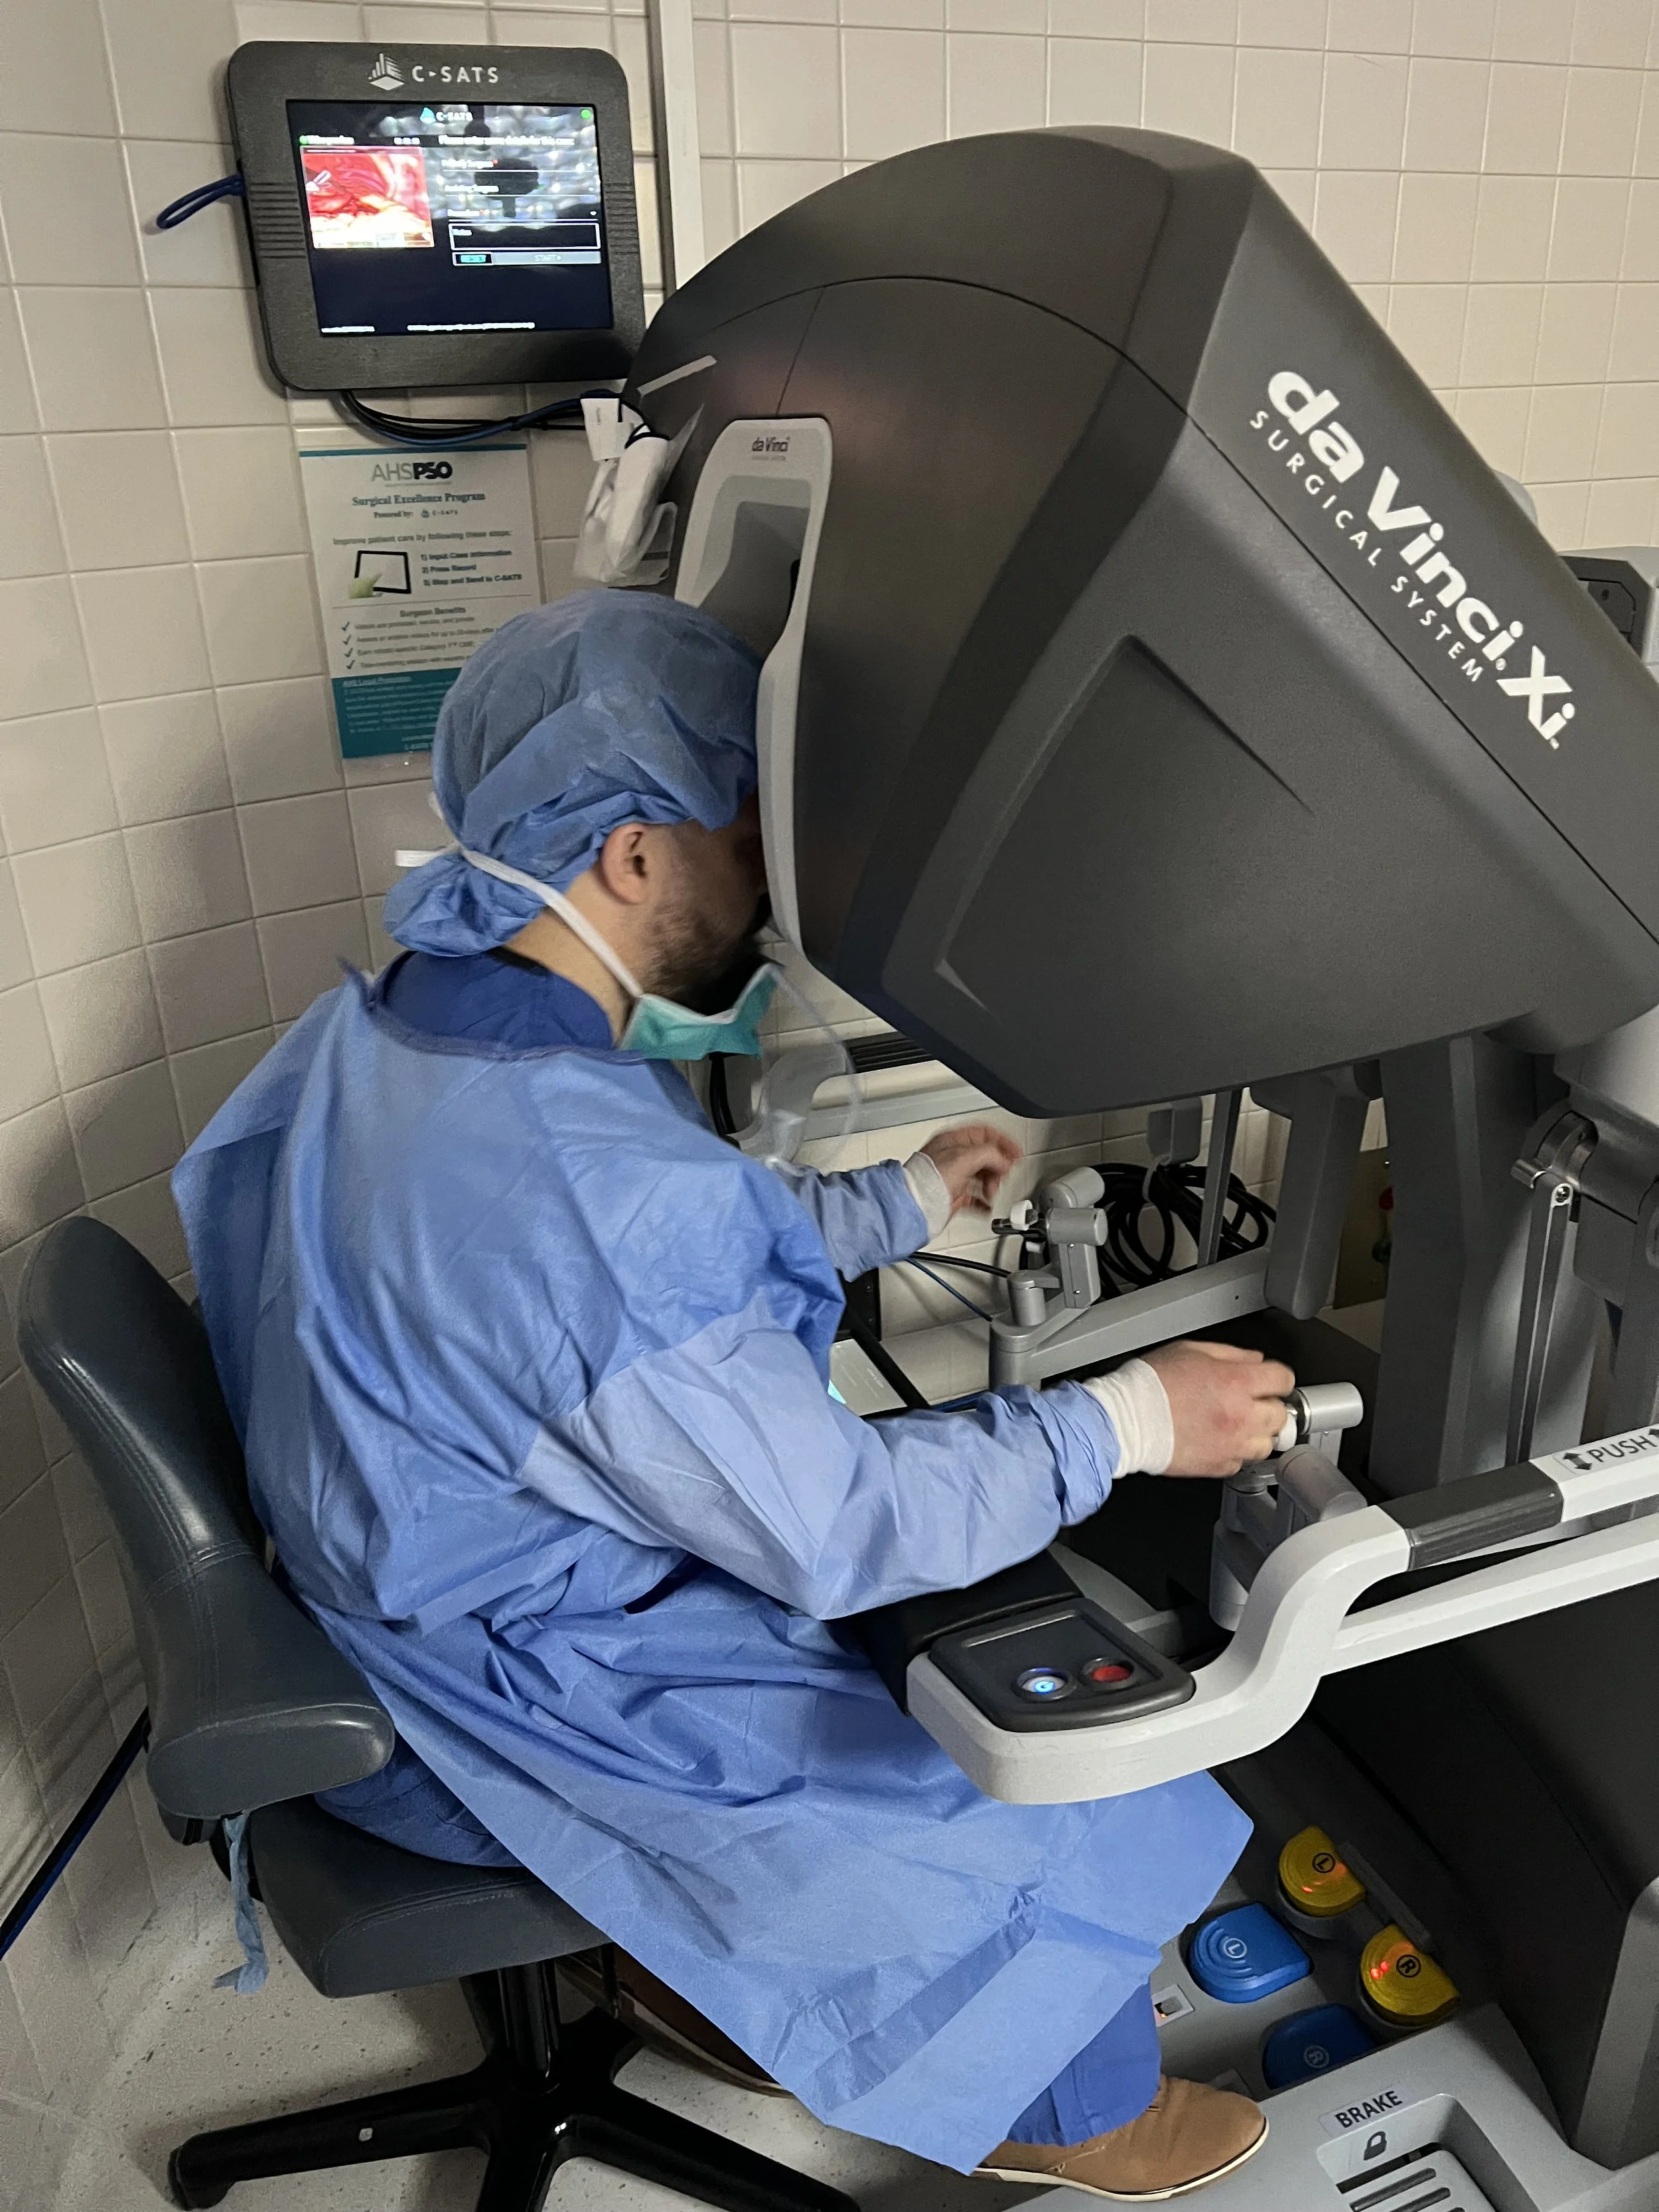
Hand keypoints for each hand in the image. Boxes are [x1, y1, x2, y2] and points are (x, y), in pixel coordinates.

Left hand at [919, 1123, 1022, 1216]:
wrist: (917, 1205)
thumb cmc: (929, 1179)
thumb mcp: (965, 1157)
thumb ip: (990, 1154)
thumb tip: (1004, 1162)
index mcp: (952, 1140)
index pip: (984, 1133)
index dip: (1003, 1140)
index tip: (1016, 1151)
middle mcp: (952, 1157)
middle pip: (985, 1156)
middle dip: (998, 1165)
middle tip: (1005, 1173)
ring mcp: (953, 1176)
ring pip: (982, 1176)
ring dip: (992, 1183)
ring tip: (992, 1190)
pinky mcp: (954, 1195)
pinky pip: (975, 1196)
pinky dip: (984, 1201)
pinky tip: (988, 1204)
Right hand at [1143, 1340, 1295, 1476]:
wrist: (1125, 1420)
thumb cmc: (1150, 1384)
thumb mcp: (1190, 1350)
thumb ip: (1230, 1354)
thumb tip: (1254, 1361)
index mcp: (1237, 1381)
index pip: (1283, 1379)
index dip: (1276, 1377)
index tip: (1269, 1380)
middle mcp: (1241, 1415)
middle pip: (1280, 1414)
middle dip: (1267, 1406)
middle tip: (1249, 1402)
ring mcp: (1232, 1444)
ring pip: (1267, 1444)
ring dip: (1255, 1432)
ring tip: (1234, 1424)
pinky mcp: (1219, 1466)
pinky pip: (1241, 1462)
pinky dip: (1233, 1452)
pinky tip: (1216, 1439)